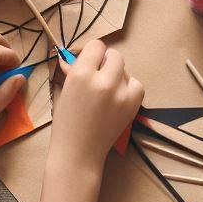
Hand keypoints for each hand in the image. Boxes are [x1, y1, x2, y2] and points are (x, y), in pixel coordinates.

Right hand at [49, 41, 142, 169]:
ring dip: (117, 76)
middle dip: (106, 63)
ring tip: (106, 93)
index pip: (96, 46)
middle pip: (114, 55)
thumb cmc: (66, 124)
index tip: (89, 63)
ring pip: (125, 69)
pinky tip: (118, 99)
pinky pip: (136, 83)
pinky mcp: (133, 103)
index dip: (92, 54)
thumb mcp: (66, 91)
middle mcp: (102, 80)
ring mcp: (120, 92)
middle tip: (98, 77)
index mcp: (80, 75)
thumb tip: (81, 53)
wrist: (77, 155)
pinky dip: (129, 88)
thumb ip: (76, 70)